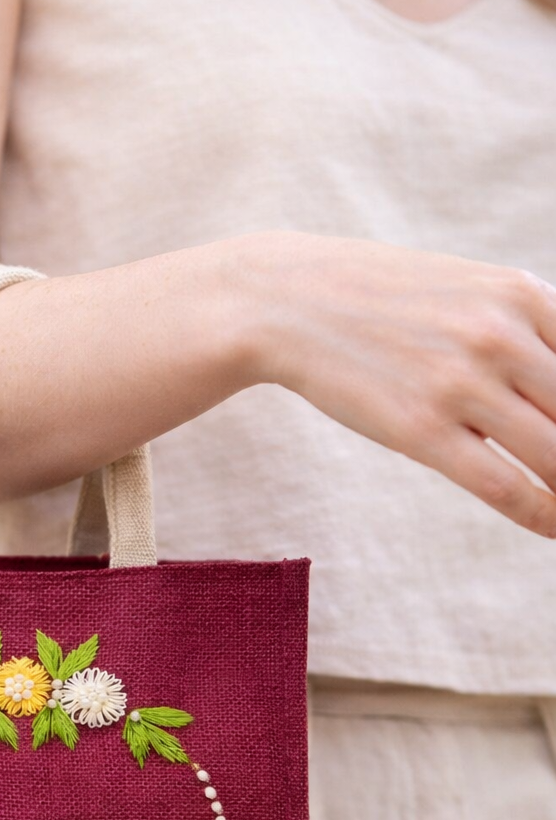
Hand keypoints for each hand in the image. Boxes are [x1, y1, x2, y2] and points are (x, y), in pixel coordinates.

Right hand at [243, 232, 555, 536]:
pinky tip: (554, 527)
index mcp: (524, 295)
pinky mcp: (423, 429)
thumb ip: (529, 333)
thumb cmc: (385, 301)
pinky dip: (544, 515)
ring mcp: (462, 383)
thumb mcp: (470, 292)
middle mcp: (502, 335)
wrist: (291, 301)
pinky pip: (507, 486)